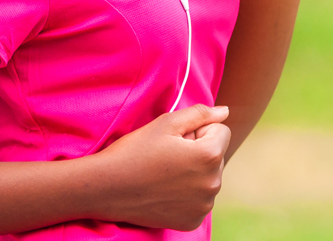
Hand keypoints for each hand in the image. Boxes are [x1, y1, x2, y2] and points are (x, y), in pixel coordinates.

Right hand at [90, 104, 230, 230]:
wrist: (107, 187)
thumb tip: (225, 112)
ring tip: (164, 173)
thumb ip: (200, 114)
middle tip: (167, 156)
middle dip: (198, 151)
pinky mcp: (192, 221)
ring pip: (208, 178)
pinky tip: (164, 191)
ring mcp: (204, 206)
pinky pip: (199, 199)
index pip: (221, 132)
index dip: (198, 130)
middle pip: (216, 156)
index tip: (176, 139)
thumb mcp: (166, 123)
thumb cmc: (135, 150)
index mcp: (209, 156)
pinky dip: (187, 194)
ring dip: (194, 173)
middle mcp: (213, 184)